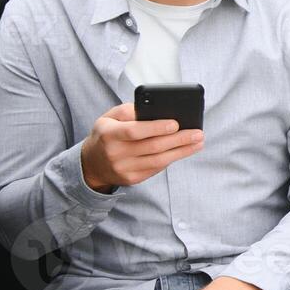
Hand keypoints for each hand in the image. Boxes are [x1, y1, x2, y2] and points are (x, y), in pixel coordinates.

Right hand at [81, 102, 203, 192]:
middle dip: (179, 140)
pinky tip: (184, 151)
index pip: (135, 131)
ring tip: (198, 142)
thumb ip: (129, 110)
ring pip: (158, 161)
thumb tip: (156, 110)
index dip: (156, 128)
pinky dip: (172, 158)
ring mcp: (123, 169)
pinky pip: (157, 169)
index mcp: (109, 134)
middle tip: (198, 133)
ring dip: (182, 151)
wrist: (91, 163)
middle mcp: (115, 153)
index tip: (176, 123)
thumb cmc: (107, 134)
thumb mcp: (110, 117)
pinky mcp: (132, 179)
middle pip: (152, 147)